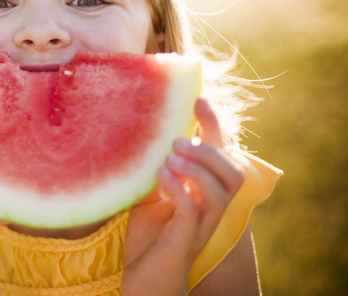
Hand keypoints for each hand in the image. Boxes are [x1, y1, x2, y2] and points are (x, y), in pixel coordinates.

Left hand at [123, 97, 244, 295]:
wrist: (143, 279)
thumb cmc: (147, 236)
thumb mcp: (149, 194)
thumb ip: (153, 168)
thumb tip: (141, 132)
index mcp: (206, 194)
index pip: (222, 155)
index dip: (215, 126)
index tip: (199, 99)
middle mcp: (212, 210)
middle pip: (235, 173)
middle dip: (211, 150)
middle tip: (178, 141)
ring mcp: (203, 226)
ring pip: (224, 191)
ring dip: (199, 167)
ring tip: (170, 158)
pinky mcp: (186, 240)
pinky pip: (193, 210)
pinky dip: (180, 188)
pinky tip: (162, 176)